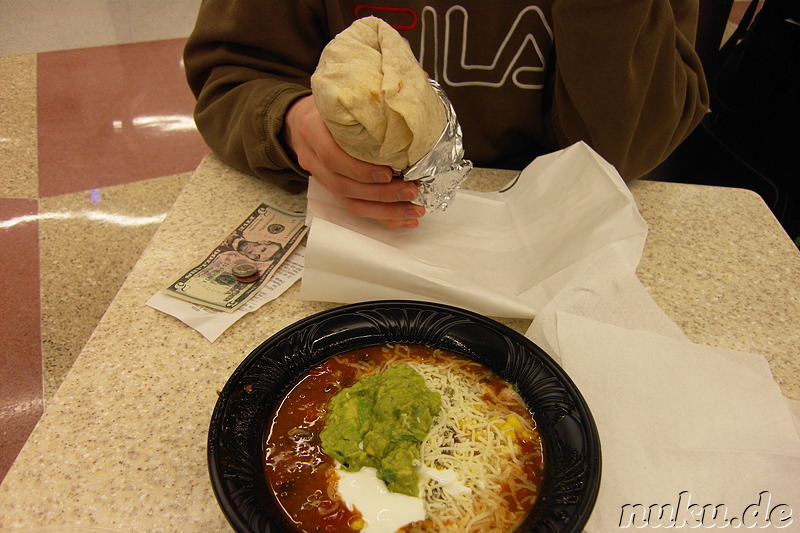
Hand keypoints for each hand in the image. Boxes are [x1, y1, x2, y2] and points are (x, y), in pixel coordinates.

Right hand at [282, 95, 424, 228]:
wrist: (299, 118)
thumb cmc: (329, 103)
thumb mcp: (344, 90)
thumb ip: (376, 87)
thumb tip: (418, 81)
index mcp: (314, 129)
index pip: (333, 157)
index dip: (361, 169)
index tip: (389, 172)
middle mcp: (314, 158)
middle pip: (345, 186)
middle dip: (381, 195)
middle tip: (412, 190)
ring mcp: (321, 177)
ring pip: (350, 203)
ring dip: (385, 211)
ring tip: (414, 209)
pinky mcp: (332, 189)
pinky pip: (355, 209)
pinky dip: (382, 217)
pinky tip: (405, 218)